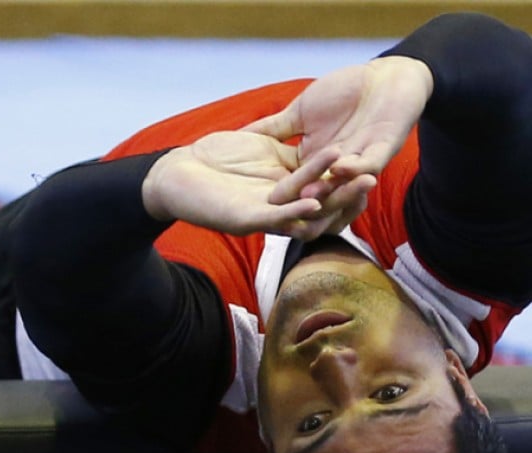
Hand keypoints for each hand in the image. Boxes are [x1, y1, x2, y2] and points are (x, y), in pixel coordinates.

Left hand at [142, 130, 372, 239]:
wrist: (177, 172)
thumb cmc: (215, 157)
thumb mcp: (261, 144)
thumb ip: (288, 143)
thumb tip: (315, 132)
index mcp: (286, 186)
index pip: (327, 183)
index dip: (350, 176)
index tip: (376, 156)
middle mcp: (280, 206)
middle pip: (324, 201)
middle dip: (350, 190)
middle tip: (376, 175)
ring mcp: (263, 215)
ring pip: (305, 213)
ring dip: (331, 199)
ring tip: (357, 184)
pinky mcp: (242, 219)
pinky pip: (275, 218)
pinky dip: (295, 210)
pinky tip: (315, 199)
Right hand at [245, 56, 432, 200]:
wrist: (384, 77)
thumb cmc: (342, 91)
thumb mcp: (299, 111)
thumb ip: (273, 128)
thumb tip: (238, 138)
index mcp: (314, 161)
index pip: (295, 183)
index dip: (280, 193)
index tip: (256, 200)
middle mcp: (336, 168)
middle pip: (318, 190)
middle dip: (302, 198)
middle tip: (283, 208)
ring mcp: (361, 161)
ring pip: (343, 184)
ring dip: (328, 189)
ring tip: (311, 195)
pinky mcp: (384, 150)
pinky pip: (370, 163)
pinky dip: (355, 168)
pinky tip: (340, 168)